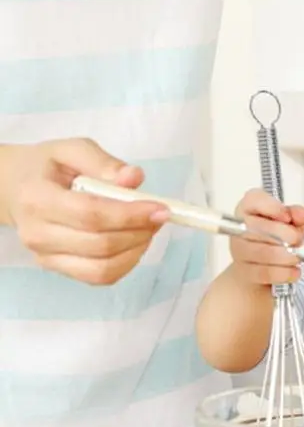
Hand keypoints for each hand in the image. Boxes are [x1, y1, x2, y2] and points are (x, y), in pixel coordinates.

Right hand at [0, 138, 168, 284]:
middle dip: (140, 232)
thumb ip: (103, 162)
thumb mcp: (72, 149)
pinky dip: (126, 263)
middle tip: (160, 215)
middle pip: (100, 244)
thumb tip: (133, 178)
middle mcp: (37, 233)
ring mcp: (46, 256)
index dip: (130, 214)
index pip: (90, 214)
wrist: (18, 188)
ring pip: (102, 268)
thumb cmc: (49, 167)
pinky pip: (99, 277)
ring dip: (137, 250)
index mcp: (37, 198)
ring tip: (148, 227)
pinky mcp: (58, 268)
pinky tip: (135, 242)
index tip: (161, 208)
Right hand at [229, 189, 303, 285]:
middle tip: (298, 240)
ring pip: (263, 252)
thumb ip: (297, 214)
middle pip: (259, 228)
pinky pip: (264, 273)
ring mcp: (239, 250)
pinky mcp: (244, 271)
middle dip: (285, 235)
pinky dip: (284, 273)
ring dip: (286, 256)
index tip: (288, 217)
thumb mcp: (291, 221)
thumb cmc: (276, 235)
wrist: (260, 263)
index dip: (272, 208)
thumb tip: (299, 215)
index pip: (254, 200)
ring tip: (297, 256)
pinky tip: (294, 271)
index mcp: (249, 207)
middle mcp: (239, 227)